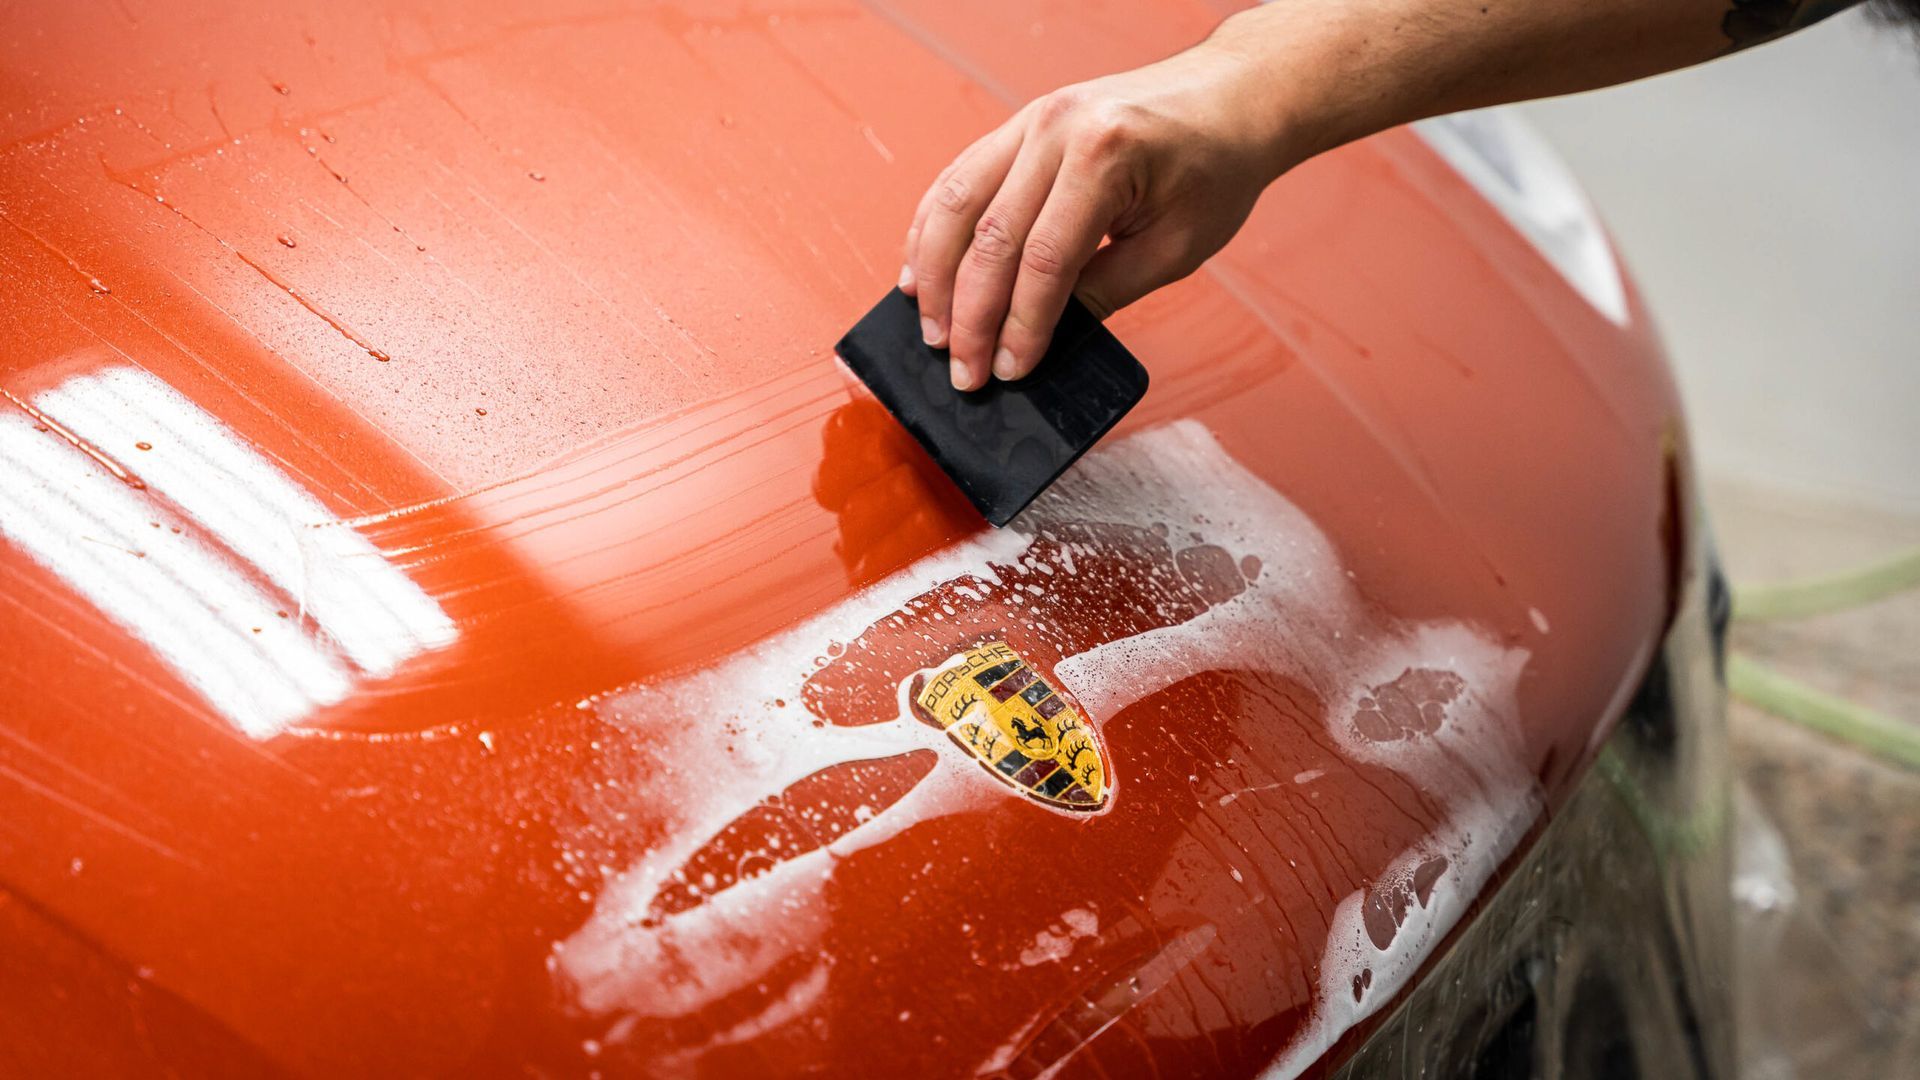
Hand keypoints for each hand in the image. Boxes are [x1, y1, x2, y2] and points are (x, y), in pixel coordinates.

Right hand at [899, 25, 1303, 389]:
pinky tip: (921, 273)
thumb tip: (1040, 340)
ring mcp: (1031, 120)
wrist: (1230, 98)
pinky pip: (959, 179)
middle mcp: (1057, 128)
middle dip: (968, 314)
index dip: (1020, 325)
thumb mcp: (1175, 247)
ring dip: (934, 273)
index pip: (1045, 259)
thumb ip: (1105, 292)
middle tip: (960, 370)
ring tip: (929, 329)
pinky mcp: (1020, 125)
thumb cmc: (1214, 169)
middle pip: (990, 235)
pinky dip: (932, 230)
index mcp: (1105, 155)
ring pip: (955, 203)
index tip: (1007, 371)